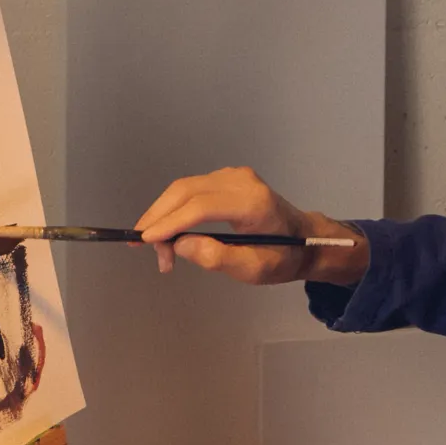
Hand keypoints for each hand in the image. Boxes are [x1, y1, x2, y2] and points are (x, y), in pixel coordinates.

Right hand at [134, 167, 366, 288]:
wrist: (304, 238)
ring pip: (184, 188)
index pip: (201, 206)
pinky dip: (174, 208)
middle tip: (141, 246)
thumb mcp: (253, 269)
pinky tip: (168, 231)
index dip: (170, 222)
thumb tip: (180, 244)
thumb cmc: (282, 258)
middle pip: (186, 191)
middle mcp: (240, 181)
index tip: (145, 240)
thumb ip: (217, 257)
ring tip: (157, 247)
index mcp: (252, 203)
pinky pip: (191, 189)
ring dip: (163, 214)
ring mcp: (232, 175)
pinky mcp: (226, 178)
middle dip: (159, 217)